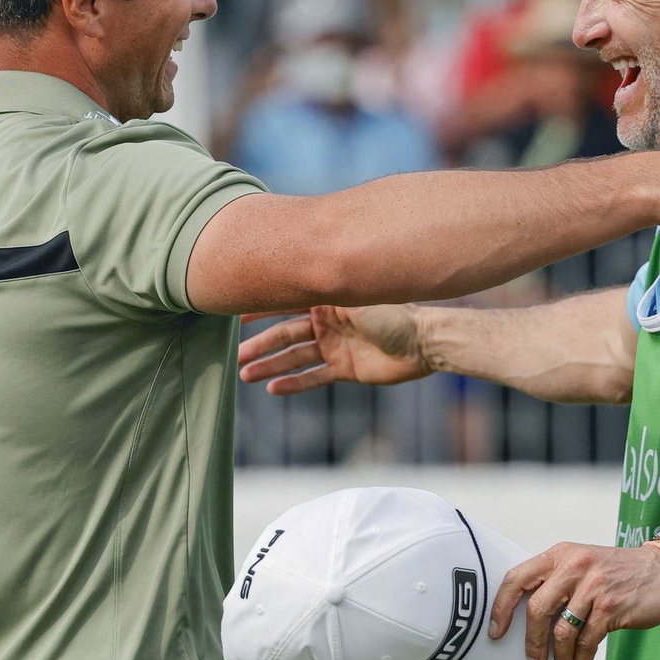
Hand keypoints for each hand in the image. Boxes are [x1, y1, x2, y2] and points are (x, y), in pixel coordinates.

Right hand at [238, 305, 429, 394]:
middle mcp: (327, 322)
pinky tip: (273, 389)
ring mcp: (335, 346)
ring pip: (295, 357)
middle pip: (286, 334)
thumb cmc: (394, 314)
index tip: (234, 313)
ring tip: (246, 375)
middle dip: (261, 344)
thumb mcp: (355, 297)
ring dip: (271, 366)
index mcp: (328, 300)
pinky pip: (314, 377)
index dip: (261, 309)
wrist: (424, 343)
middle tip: (235, 357)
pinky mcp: (345, 369)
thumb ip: (325, 289)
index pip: (286, 302)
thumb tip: (293, 270)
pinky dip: (295, 384)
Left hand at [488, 542, 659, 659]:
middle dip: (531, 643)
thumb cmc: (618, 571)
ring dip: (559, 659)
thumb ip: (556, 582)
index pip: (518, 577)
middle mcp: (574, 566)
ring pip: (562, 631)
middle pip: (537, 609)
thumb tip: (528, 620)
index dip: (502, 606)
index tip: (496, 631)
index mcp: (560, 554)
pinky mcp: (611, 607)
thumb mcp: (582, 563)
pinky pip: (587, 642)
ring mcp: (593, 586)